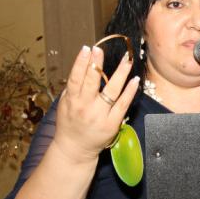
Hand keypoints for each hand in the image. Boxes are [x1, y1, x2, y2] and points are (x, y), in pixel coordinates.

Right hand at [54, 45, 138, 161]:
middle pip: (92, 82)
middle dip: (96, 64)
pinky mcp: (112, 123)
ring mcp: (100, 115)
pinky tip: (135, 79)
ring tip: (127, 59)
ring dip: (120, 74)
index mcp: (72, 101)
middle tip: (101, 49)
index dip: (80, 63)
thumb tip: (83, 66)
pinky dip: (129, 91)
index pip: (76, 78)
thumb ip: (72, 88)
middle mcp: (85, 107)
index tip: (86, 49)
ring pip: (112, 91)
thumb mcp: (65, 104)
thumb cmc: (69, 123)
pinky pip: (123, 104)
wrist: (75, 149)